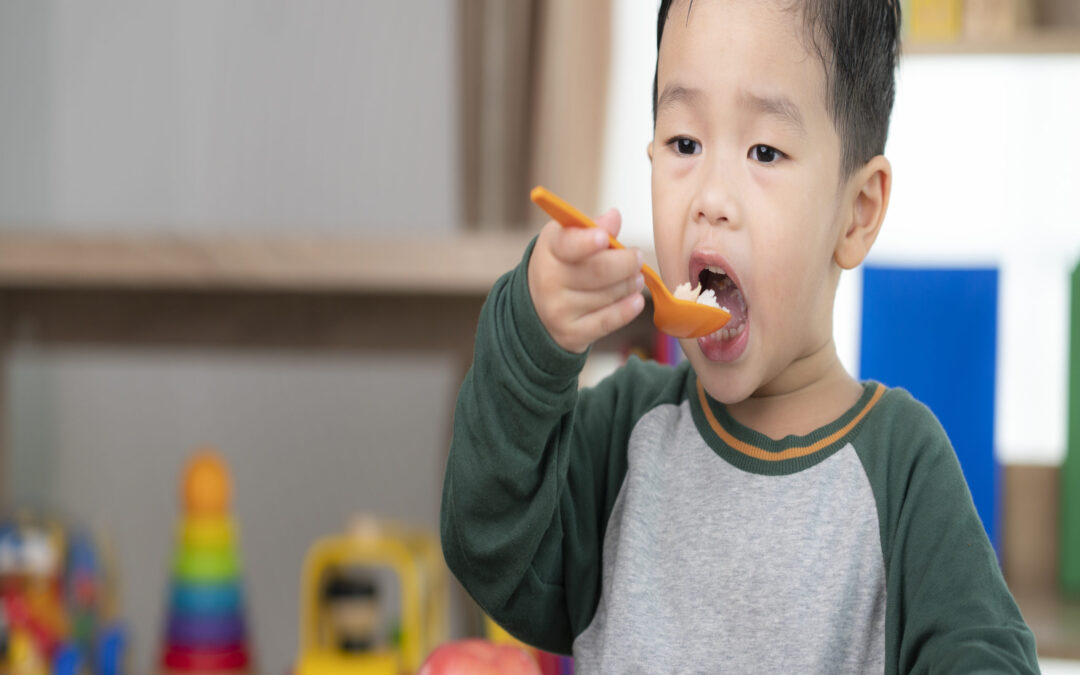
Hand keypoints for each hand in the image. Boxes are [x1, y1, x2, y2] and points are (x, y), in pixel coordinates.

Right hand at [528, 208, 644, 353]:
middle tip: (637, 258)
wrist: (537, 308)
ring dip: (629, 285)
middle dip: (626, 263)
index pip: (568, 244)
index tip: (604, 238)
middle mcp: (548, 280)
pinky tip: (636, 300)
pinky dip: (627, 309)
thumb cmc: (561, 265)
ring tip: (635, 279)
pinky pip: (609, 321)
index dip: (587, 242)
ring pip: (608, 295)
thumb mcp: (568, 240)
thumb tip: (614, 218)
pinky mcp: (571, 333)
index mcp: (550, 248)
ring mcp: (558, 310)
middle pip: (599, 270)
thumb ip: (592, 228)